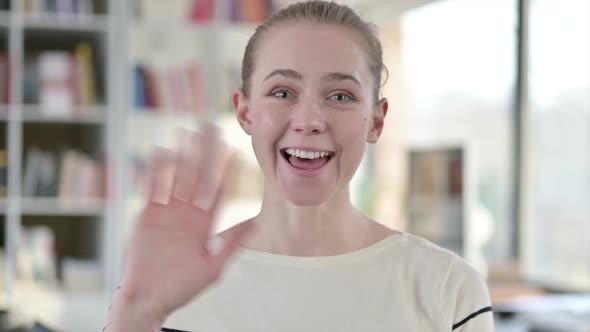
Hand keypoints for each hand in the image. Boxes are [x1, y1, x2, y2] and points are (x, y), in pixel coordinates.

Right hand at [118, 126, 254, 322]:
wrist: (149, 298)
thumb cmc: (181, 288)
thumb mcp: (213, 268)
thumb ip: (232, 244)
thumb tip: (256, 225)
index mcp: (205, 223)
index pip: (218, 191)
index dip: (227, 171)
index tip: (237, 152)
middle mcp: (188, 213)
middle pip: (199, 176)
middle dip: (206, 153)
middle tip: (213, 129)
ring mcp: (167, 211)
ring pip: (176, 177)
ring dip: (182, 155)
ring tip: (189, 133)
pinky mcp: (147, 214)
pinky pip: (153, 189)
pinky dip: (156, 171)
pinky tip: (161, 152)